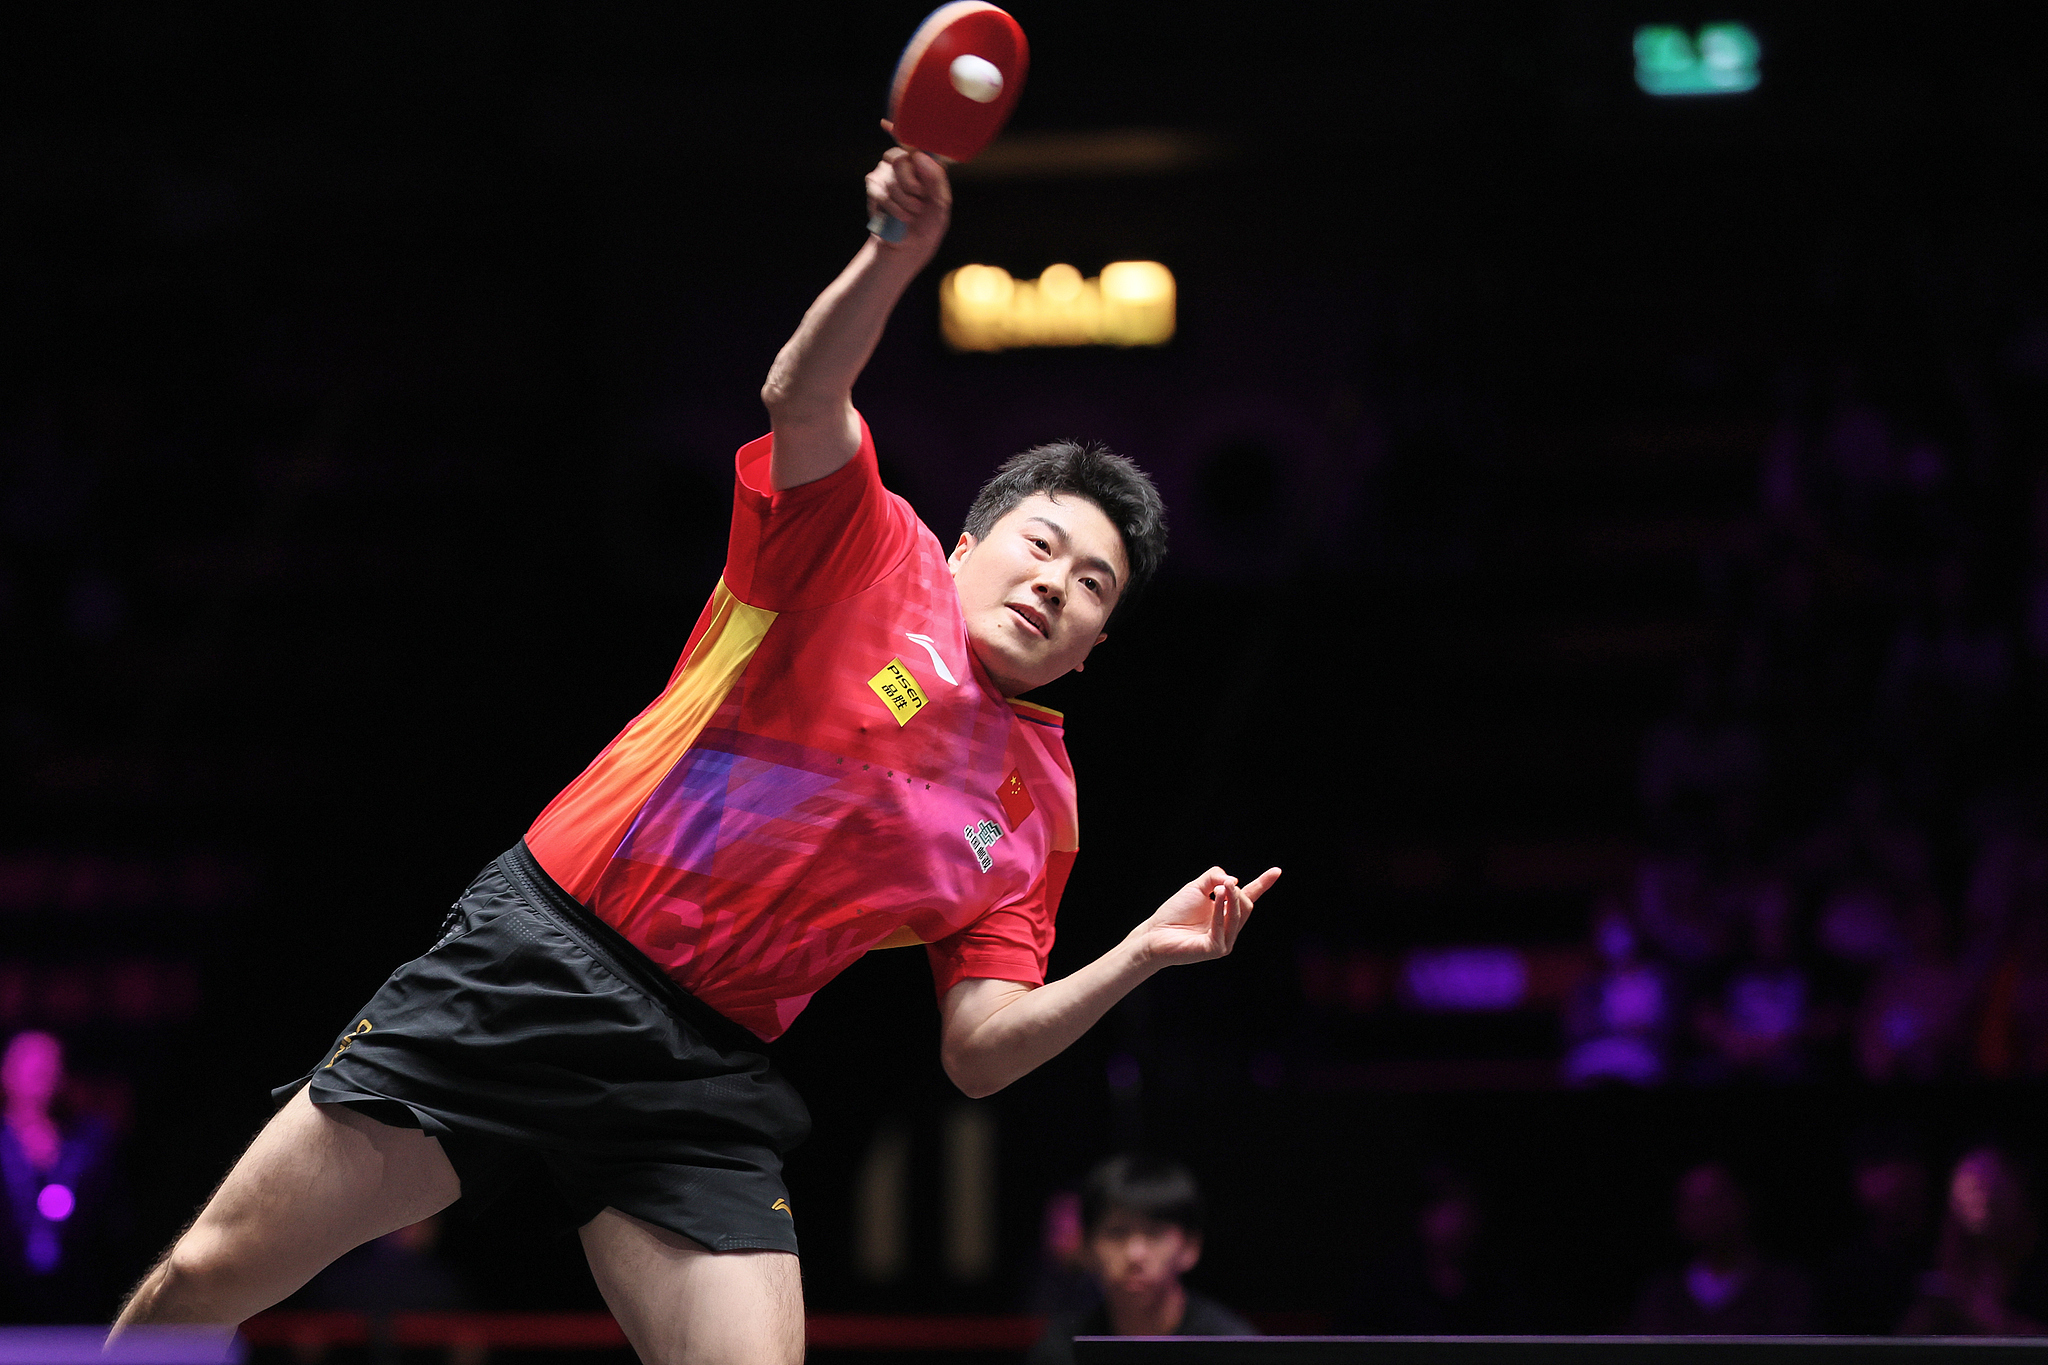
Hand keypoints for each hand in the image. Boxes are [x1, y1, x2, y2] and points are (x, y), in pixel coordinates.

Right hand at [866, 138, 951, 253]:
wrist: (911, 245)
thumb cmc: (929, 222)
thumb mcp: (941, 202)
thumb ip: (935, 178)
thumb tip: (918, 155)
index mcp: (924, 163)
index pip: (914, 140)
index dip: (900, 127)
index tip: (887, 123)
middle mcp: (904, 163)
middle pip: (901, 159)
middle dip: (911, 185)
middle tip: (919, 200)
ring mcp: (886, 172)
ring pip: (892, 180)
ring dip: (905, 203)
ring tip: (911, 213)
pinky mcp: (873, 185)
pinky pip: (881, 193)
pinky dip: (894, 209)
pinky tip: (901, 216)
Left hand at [1128, 866, 1280, 968]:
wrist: (1155, 934)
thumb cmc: (1175, 912)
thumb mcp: (1195, 887)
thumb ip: (1213, 878)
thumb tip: (1234, 881)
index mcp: (1226, 912)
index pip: (1249, 896)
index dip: (1263, 883)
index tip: (1278, 871)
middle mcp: (1229, 928)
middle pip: (1245, 905)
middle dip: (1237, 892)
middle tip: (1222, 884)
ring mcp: (1224, 941)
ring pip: (1237, 915)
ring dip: (1230, 899)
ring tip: (1220, 888)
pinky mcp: (1215, 950)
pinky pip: (1223, 927)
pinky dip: (1220, 911)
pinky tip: (1214, 900)